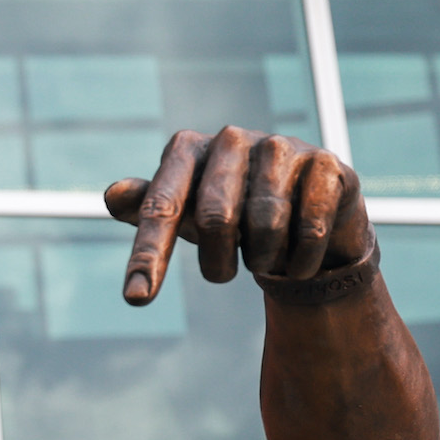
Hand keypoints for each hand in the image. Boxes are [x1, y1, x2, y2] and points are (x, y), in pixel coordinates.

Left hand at [103, 127, 372, 305]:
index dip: (149, 255)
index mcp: (187, 150)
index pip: (162, 207)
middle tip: (223, 274)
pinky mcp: (325, 164)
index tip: (136, 299)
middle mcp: (231, 139)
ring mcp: (281, 147)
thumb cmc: (232, 214)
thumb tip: (113, 194)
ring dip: (264, 260)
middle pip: (215, 219)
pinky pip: (308, 230)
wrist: (307, 213)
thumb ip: (148, 208)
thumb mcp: (185, 215)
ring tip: (266, 255)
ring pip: (265, 227)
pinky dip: (300, 259)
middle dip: (218, 263)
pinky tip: (300, 256)